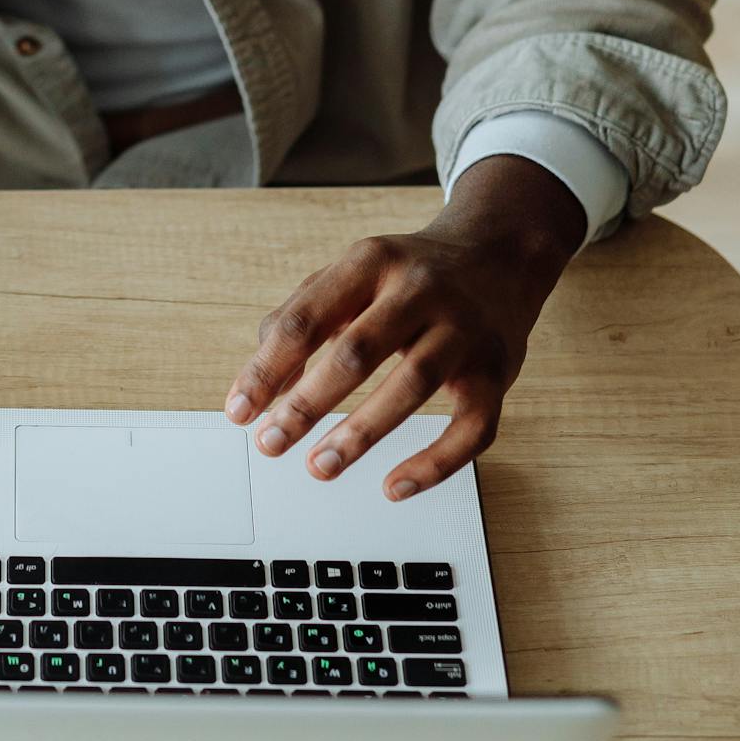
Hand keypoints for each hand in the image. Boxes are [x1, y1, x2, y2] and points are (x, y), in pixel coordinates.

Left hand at [220, 155, 585, 498]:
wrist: (499, 253)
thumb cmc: (407, 275)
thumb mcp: (349, 276)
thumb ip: (299, 321)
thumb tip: (262, 390)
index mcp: (370, 262)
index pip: (306, 319)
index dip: (267, 369)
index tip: (240, 411)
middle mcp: (420, 290)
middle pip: (357, 351)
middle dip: (307, 404)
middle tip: (271, 443)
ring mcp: (464, 329)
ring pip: (413, 384)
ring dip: (361, 432)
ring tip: (320, 466)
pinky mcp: (498, 370)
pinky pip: (472, 427)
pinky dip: (435, 463)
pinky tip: (395, 486)